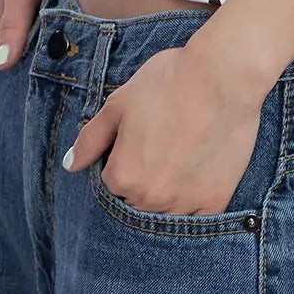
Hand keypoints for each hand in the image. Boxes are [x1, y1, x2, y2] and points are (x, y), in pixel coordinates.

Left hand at [62, 40, 264, 216]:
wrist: (223, 75)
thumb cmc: (169, 83)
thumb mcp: (119, 104)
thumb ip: (91, 139)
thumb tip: (70, 165)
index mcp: (122, 177)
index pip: (111, 183)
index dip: (123, 159)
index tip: (140, 139)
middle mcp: (150, 199)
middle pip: (136, 202)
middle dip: (143, 179)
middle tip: (163, 145)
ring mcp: (184, 204)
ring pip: (165, 213)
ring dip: (167, 193)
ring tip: (182, 156)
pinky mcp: (215, 201)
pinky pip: (197, 217)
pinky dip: (194, 200)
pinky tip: (198, 171)